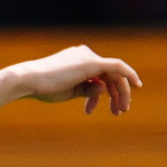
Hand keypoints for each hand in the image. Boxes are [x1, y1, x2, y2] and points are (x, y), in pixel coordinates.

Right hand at [12, 46, 141, 114]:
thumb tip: (104, 89)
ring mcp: (88, 57)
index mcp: (77, 60)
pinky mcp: (92, 63)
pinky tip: (137, 85)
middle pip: (109, 75)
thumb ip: (88, 89)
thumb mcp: (69, 91)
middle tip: (120, 111)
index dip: (104, 93)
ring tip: (120, 110)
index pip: (98, 76)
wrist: (29, 80)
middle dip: (117, 94)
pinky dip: (129, 75)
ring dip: (120, 93)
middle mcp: (85, 55)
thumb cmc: (43, 87)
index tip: (107, 108)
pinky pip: (117, 67)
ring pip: (114, 75)